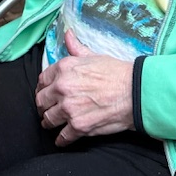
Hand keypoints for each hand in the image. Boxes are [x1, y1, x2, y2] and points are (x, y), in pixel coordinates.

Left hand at [34, 31, 135, 145]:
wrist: (134, 92)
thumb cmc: (116, 72)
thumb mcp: (93, 55)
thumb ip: (76, 48)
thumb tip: (67, 35)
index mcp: (63, 69)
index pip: (42, 80)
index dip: (42, 88)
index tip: (44, 92)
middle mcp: (62, 88)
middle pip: (41, 101)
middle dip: (42, 106)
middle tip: (45, 110)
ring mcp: (69, 109)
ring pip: (49, 119)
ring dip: (48, 122)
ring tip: (49, 124)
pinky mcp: (79, 126)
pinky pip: (63, 136)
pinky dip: (61, 140)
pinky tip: (61, 140)